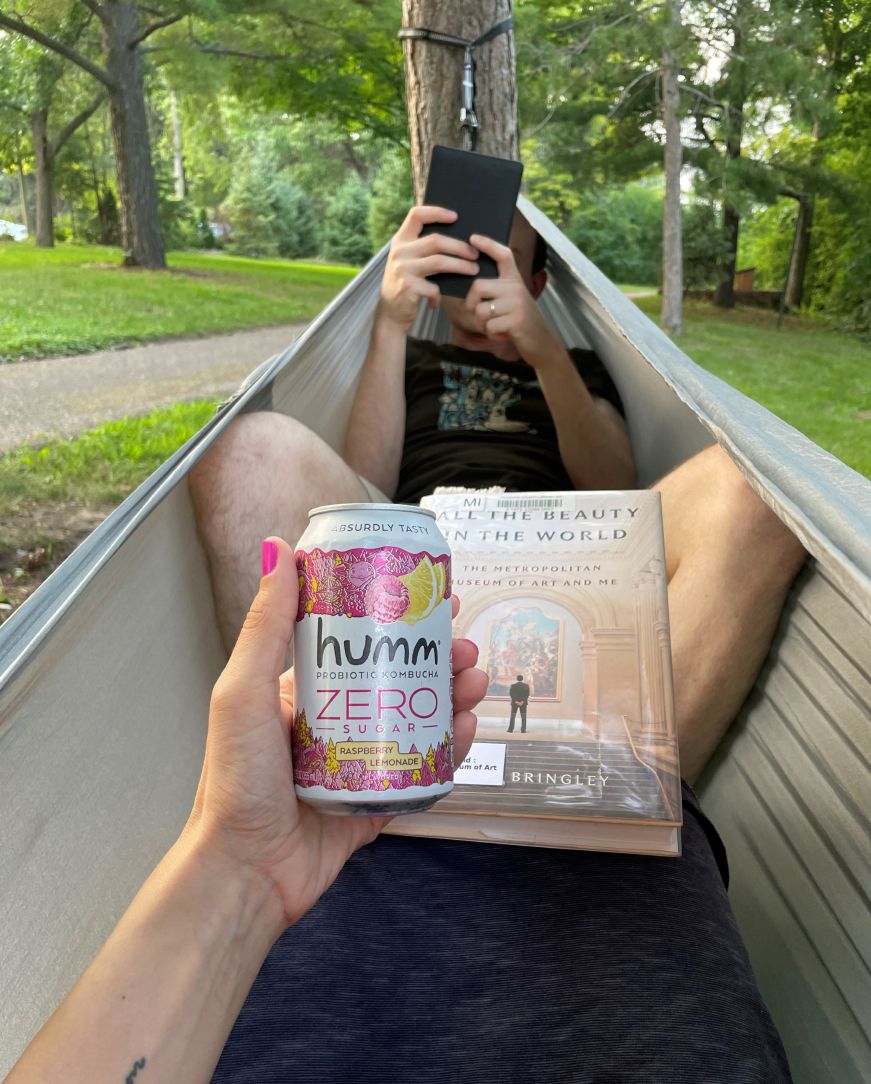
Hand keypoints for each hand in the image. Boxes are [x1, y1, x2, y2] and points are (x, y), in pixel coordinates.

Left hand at [186, 537, 487, 930]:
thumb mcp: (244, 691)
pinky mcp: (378, 799)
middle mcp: (336, 719)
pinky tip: (465, 729)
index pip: (360, 640)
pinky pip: (422, 767)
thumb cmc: (234, 780)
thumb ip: (266, 626)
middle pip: (400, 676)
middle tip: (466, 645)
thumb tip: (277, 549)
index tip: (432, 597)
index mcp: (304, 690)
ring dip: (452, 695)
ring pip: (418, 717)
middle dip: (438, 656)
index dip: (399, 616)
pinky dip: (448, 746)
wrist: (244, 872)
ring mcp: (360, 760)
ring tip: (474, 681)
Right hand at [378, 206, 479, 330]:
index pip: (416, 215)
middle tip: (475, 254)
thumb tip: (456, 239)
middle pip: (436, 240)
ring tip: (473, 270)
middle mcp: (399, 252)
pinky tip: (437, 301)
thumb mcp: (407, 262)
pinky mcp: (408, 287)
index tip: (455, 216)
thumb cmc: (405, 285)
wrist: (389, 314)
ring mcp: (403, 269)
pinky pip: (434, 287)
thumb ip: (422, 249)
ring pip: (440, 262)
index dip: (436, 212)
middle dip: (460, 247)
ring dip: (461, 266)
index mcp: (400, 241)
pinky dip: (439, 295)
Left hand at [464, 233, 560, 364]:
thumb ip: (499, 291)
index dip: (488, 245)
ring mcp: (517, 304)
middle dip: (472, 303)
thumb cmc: (522, 323)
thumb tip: (474, 288)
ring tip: (497, 326)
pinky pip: (489, 326)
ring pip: (481, 310)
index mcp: (516, 280)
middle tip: (480, 314)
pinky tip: (504, 334)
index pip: (503, 255)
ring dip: (483, 323)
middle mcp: (516, 288)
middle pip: (478, 286)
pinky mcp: (516, 321)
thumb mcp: (514, 301)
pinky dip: (492, 334)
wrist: (543, 344)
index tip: (473, 238)